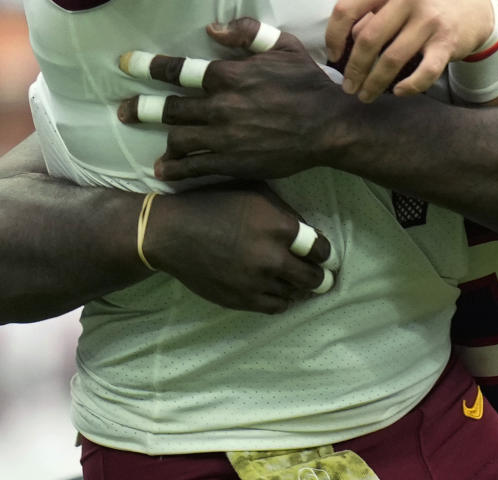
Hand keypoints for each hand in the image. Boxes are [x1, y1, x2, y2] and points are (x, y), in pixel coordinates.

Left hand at [117, 19, 348, 181]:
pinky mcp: (232, 163)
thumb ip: (247, 33)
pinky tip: (163, 168)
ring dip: (164, 138)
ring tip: (155, 140)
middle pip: (170, 107)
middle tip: (122, 110)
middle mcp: (221, 106)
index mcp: (231, 75)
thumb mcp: (282, 45)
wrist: (328, 126)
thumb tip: (212, 28)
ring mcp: (225, 138)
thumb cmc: (307, 83)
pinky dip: (174, 168)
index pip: (180, 69)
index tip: (126, 63)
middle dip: (141, 108)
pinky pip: (194, 167)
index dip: (150, 66)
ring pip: (179, 137)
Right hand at [146, 181, 332, 314]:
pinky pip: (275, 306)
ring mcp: (257, 282)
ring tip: (297, 281)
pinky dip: (281, 299)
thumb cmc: (214, 203)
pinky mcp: (242, 300)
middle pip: (313, 277)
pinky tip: (279, 289)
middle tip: (320, 272)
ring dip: (298, 288)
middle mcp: (272, 257)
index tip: (321, 252)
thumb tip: (307, 230)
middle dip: (319, 274)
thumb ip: (284, 211)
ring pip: (295, 294)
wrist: (173, 232)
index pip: (320, 248)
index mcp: (278, 227)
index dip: (324, 251)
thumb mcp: (254, 192)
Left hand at [325, 0, 494, 101]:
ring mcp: (429, 20)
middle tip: (348, 86)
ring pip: (392, 59)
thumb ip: (369, 12)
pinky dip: (410, 86)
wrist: (472, 2)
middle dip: (354, 69)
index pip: (346, 9)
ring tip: (366, 94)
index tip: (334, 56)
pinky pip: (425, 71)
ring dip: (375, 83)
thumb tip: (343, 45)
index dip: (334, 36)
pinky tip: (399, 92)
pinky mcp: (447, 42)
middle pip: (368, 40)